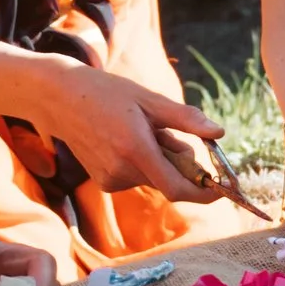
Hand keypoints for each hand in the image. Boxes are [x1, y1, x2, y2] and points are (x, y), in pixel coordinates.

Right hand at [38, 61, 231, 200]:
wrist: (61, 100)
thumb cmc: (107, 93)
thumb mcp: (149, 99)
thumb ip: (185, 118)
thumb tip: (220, 133)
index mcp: (136, 149)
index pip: (178, 188)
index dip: (204, 192)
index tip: (223, 188)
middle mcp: (122, 171)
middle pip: (169, 181)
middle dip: (180, 162)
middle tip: (167, 133)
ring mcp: (111, 180)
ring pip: (154, 179)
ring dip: (160, 161)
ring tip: (140, 131)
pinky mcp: (104, 183)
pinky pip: (138, 178)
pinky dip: (143, 164)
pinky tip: (126, 142)